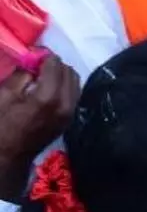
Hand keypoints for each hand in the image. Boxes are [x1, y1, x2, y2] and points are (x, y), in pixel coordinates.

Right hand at [0, 56, 79, 200]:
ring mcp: (70, 112)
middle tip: (37, 64)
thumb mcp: (5, 94)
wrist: (8, 155)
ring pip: (75, 82)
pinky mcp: (70, 118)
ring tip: (43, 75)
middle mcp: (66, 103)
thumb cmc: (1, 124)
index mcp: (49, 96)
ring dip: (61, 74)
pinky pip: (74, 94)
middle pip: (69, 71)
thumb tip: (33, 61)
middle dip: (55, 64)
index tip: (33, 55)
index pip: (55, 64)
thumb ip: (23, 74)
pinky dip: (65, 86)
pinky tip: (49, 87)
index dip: (44, 56)